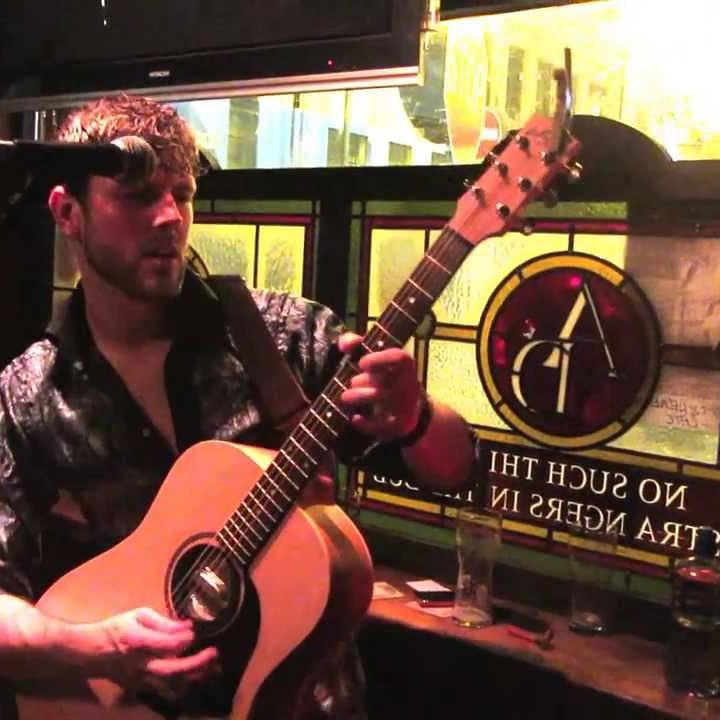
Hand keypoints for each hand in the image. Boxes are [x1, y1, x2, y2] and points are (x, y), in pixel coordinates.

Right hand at [87, 607, 218, 699]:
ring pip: (172, 686)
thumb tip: (188, 626)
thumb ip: (164, 622)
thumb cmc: (117, 628)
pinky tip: (198, 677)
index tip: (195, 631)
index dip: (184, 639)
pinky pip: (167, 692)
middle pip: (172, 671)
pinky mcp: (141, 689)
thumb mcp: (139, 615)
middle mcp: (140, 665)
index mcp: (137, 642)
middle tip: (214, 653)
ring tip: (213, 668)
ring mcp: (141, 681)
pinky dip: (184, 686)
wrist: (91, 653)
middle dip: (197, 663)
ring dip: (194, 678)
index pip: (167, 645)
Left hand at [338, 332, 423, 441]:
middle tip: (352, 382)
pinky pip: (383, 426)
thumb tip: (344, 344)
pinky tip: (354, 418)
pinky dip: (365, 423)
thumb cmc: (385, 376)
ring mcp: (405, 406)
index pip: (398, 357)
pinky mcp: (400, 425)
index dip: (378, 359)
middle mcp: (408, 384)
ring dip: (357, 396)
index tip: (361, 363)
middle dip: (360, 380)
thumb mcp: (375, 358)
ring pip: (380, 399)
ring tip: (345, 397)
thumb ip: (356, 344)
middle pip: (382, 379)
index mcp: (405, 365)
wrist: (410, 408)